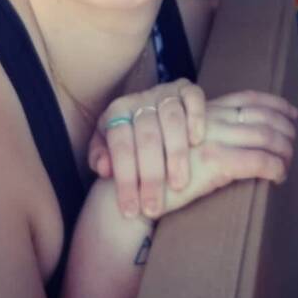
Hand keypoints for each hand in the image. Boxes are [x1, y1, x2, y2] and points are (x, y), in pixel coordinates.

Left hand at [89, 79, 205, 218]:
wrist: (148, 110)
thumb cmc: (128, 138)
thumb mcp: (107, 147)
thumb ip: (100, 157)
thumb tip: (104, 168)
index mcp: (116, 111)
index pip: (120, 145)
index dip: (125, 179)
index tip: (131, 210)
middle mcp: (140, 98)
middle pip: (147, 136)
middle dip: (151, 175)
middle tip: (154, 206)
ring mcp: (165, 91)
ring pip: (172, 118)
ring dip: (176, 153)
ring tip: (179, 184)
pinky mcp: (186, 87)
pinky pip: (193, 97)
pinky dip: (196, 117)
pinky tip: (196, 141)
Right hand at [160, 90, 297, 213]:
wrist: (135, 188)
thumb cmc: (157, 167)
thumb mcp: (182, 137)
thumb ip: (206, 128)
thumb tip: (235, 135)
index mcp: (205, 109)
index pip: (247, 98)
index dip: (274, 102)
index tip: (291, 111)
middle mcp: (212, 119)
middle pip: (263, 116)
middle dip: (286, 128)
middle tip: (295, 140)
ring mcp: (215, 138)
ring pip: (266, 136)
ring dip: (284, 150)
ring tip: (288, 161)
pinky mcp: (215, 162)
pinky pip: (259, 161)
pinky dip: (275, 168)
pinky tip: (278, 176)